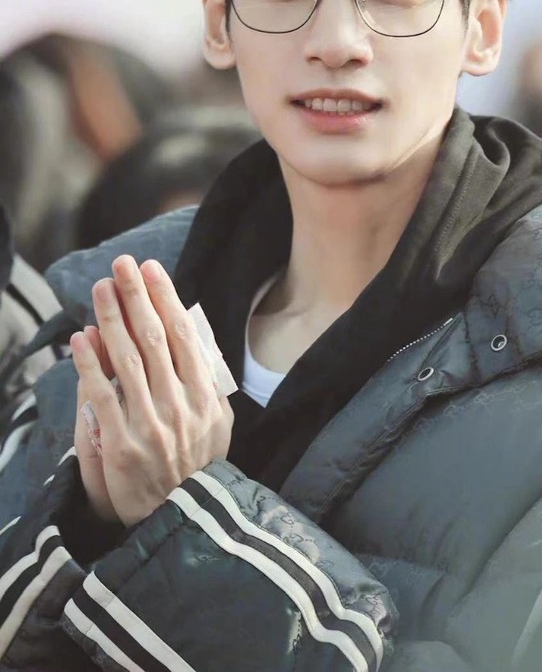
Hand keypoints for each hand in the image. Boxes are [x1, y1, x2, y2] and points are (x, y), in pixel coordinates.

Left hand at [70, 255, 233, 526]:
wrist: (182, 520)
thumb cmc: (197, 466)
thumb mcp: (218, 424)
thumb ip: (207, 382)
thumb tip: (191, 337)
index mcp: (206, 397)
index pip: (184, 335)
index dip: (166, 299)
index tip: (151, 269)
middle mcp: (181, 406)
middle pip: (155, 339)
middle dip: (137, 297)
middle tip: (122, 264)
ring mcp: (152, 425)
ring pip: (128, 360)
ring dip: (112, 319)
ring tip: (100, 288)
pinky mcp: (122, 445)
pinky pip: (103, 396)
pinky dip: (90, 365)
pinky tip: (79, 339)